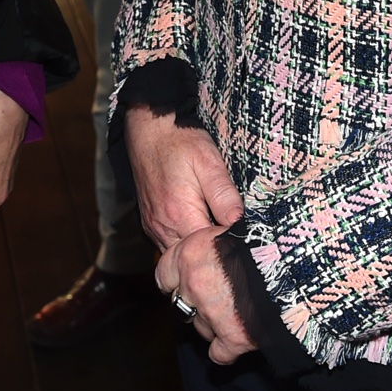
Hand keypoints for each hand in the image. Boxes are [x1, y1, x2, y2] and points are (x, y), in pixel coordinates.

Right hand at [124, 108, 240, 250]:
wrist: (149, 132)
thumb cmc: (180, 143)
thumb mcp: (209, 162)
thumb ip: (223, 194)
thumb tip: (240, 223)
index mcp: (180, 215)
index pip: (208, 250)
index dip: (227, 246)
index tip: (242, 238)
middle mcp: (163, 227)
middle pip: (192, 258)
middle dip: (212, 252)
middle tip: (231, 237)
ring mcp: (154, 228)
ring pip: (179, 256)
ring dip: (197, 249)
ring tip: (215, 232)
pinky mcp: (151, 225)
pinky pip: (169, 246)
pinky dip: (184, 244)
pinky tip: (198, 227)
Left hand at [157, 224, 256, 364]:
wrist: (294, 262)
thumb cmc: (265, 238)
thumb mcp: (229, 227)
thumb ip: (210, 242)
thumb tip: (208, 248)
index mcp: (189, 253)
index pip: (164, 275)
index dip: (176, 280)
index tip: (184, 282)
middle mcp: (194, 284)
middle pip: (182, 303)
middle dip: (196, 302)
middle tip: (216, 296)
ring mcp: (212, 313)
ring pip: (201, 327)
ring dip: (214, 323)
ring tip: (235, 311)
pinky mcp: (233, 337)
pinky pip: (219, 354)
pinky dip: (227, 349)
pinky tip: (236, 339)